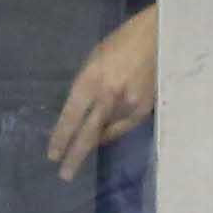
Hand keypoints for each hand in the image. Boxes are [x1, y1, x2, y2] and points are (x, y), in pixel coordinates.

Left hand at [50, 8, 157, 181]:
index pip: (71, 116)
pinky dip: (113, 131)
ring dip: (95, 139)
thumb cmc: (121, 42)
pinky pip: (124, 127)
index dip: (61, 137)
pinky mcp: (146, 109)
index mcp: (91, 80)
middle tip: (64, 175)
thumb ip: (87, 87)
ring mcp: (130, 105)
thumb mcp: (94, 60)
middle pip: (89, 133)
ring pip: (108, 132)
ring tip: (83, 149)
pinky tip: (106, 133)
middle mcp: (109, 96)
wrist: (159, 37)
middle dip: (75, 155)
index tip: (52, 155)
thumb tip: (82, 112)